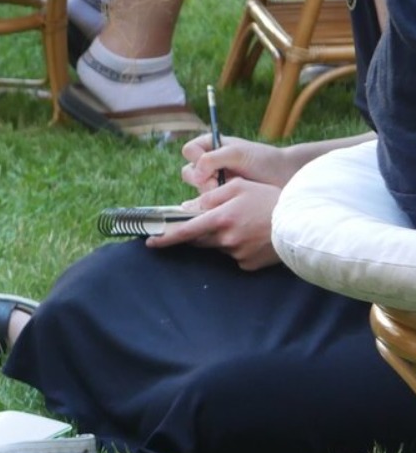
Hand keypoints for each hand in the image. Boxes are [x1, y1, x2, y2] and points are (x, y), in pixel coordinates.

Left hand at [145, 178, 282, 270]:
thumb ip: (209, 198)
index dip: (166, 238)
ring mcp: (238, 254)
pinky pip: (234, 255)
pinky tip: (252, 235)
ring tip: (243, 223)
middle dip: (198, 232)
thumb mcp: (237, 187)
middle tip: (215, 219)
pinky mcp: (249, 265)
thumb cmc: (268, 198)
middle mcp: (226, 240)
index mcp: (220, 219)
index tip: (151, 242)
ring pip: (217, 247)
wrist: (301, 220)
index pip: (185, 231)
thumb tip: (185, 208)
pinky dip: (237, 246)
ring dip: (220, 237)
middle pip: (199, 240)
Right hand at [179, 133, 299, 191]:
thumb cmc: (263, 160)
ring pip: (198, 189)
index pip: (189, 151)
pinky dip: (215, 203)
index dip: (196, 160)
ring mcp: (215, 180)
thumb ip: (211, 159)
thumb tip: (195, 175)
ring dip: (210, 193)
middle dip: (202, 181)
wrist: (285, 178)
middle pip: (188, 172)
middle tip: (219, 184)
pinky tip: (229, 203)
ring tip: (230, 193)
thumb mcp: (237, 154)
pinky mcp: (221, 197)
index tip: (212, 169)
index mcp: (210, 146)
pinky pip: (207, 202)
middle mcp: (209, 163)